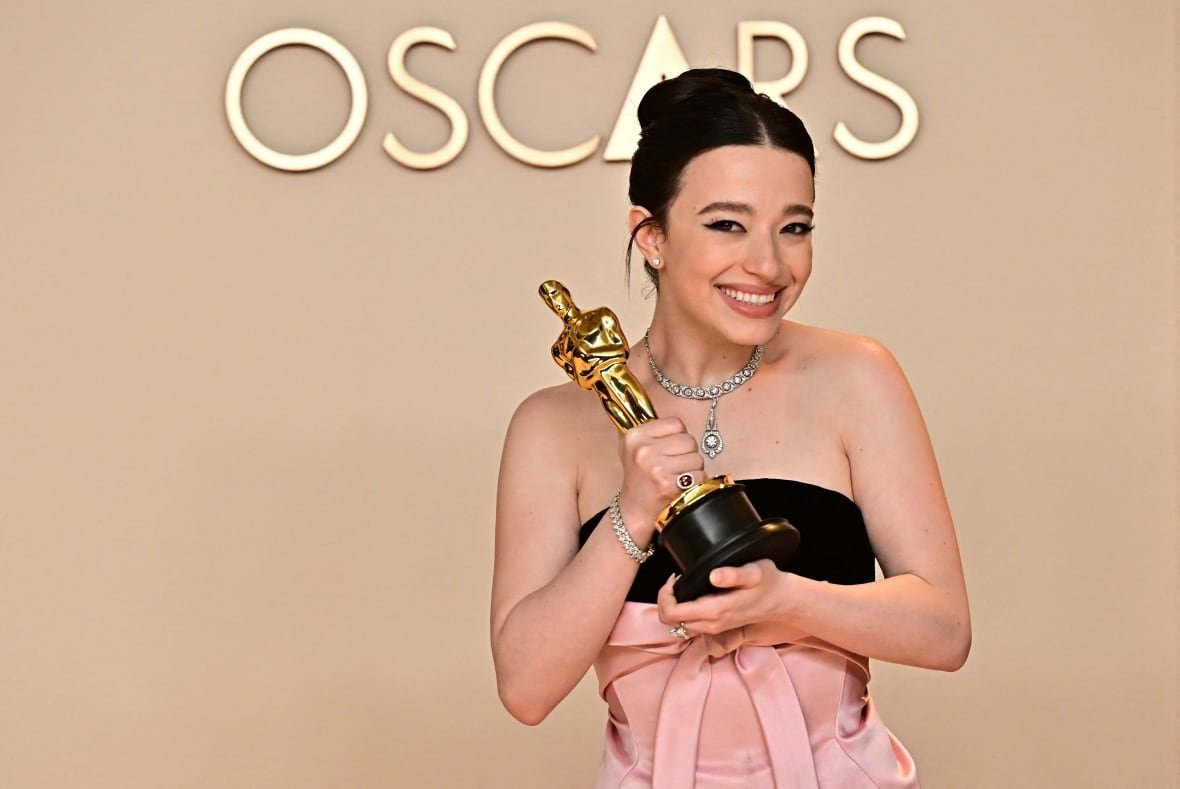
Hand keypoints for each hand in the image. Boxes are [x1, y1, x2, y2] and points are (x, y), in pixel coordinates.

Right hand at [616, 417, 704, 529]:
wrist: (634, 509)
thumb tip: (646, 393)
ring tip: (676, 476)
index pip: (676, 423)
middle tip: (673, 465)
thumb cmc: (637, 476)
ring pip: (697, 458)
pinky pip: (699, 475)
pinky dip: (696, 482)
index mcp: (635, 436)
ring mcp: (656, 468)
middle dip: (687, 453)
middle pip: (689, 440)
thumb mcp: (631, 446)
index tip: (668, 448)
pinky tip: (681, 486)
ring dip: (693, 468)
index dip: (678, 436)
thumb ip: (646, 426)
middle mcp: (643, 450)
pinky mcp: (669, 485)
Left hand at [657, 560, 789, 650]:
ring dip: (673, 606)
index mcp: (716, 610)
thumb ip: (734, 574)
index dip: (665, 595)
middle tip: (675, 581)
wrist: (783, 601)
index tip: (675, 578)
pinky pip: (690, 623)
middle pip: (670, 621)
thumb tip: (714, 576)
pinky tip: (693, 593)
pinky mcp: (717, 626)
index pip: (673, 613)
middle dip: (665, 600)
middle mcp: (712, 623)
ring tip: (682, 585)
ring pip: (678, 624)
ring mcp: (714, 627)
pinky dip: (683, 610)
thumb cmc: (769, 583)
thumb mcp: (755, 571)